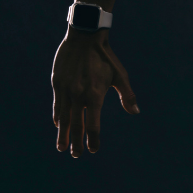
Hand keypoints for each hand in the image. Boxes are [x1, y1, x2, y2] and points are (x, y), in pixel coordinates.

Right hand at [51, 30, 138, 157]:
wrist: (85, 37)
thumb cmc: (106, 58)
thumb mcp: (120, 75)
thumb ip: (127, 95)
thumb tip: (136, 112)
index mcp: (95, 95)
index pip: (93, 124)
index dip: (93, 139)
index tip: (93, 150)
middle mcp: (79, 95)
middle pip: (77, 125)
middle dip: (76, 142)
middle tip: (76, 155)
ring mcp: (66, 90)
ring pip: (64, 118)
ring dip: (63, 134)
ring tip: (62, 147)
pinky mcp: (57, 83)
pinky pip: (57, 105)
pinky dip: (58, 117)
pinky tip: (59, 125)